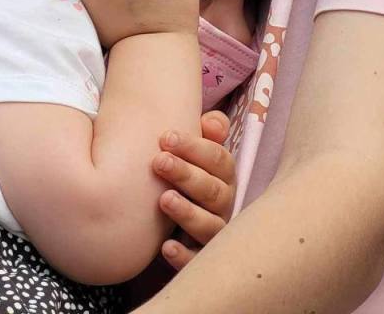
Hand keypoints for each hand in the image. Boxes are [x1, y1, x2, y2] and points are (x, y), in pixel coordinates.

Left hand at [153, 111, 235, 270]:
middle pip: (213, 190)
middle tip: (159, 162)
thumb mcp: (197, 149)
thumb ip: (208, 130)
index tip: (165, 137)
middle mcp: (224, 204)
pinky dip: (184, 255)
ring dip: (188, 213)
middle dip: (186, 175)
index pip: (218, 158)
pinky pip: (197, 260)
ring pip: (210, 226)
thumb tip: (211, 123)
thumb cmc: (186, 172)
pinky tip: (166, 247)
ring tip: (163, 200)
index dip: (194, 147)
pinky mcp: (200, 257)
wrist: (175, 213)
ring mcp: (214, 232)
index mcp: (224, 175)